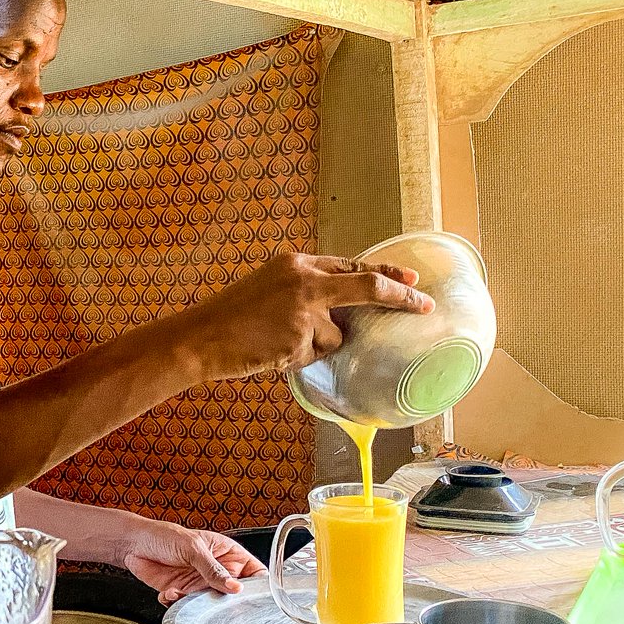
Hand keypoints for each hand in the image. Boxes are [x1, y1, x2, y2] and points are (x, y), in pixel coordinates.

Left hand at [117, 519, 266, 606]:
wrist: (134, 544)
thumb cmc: (165, 536)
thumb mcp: (193, 549)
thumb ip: (213, 569)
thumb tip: (235, 587)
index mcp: (227, 554)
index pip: (254, 572)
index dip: (259, 586)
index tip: (256, 597)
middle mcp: (216, 571)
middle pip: (234, 594)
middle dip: (227, 602)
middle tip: (218, 603)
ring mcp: (200, 584)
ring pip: (211, 604)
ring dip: (198, 604)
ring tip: (185, 594)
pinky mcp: (183, 594)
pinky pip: (187, 607)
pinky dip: (177, 603)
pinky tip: (169, 592)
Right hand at [177, 252, 434, 381]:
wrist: (199, 338)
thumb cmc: (228, 319)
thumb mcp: (266, 289)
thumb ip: (303, 293)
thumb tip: (338, 315)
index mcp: (295, 263)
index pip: (349, 265)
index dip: (383, 272)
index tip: (410, 280)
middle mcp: (304, 281)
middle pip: (365, 287)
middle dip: (398, 297)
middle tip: (424, 305)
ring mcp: (304, 311)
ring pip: (335, 336)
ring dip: (314, 346)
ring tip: (273, 343)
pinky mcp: (300, 339)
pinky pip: (314, 357)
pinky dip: (295, 360)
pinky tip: (269, 353)